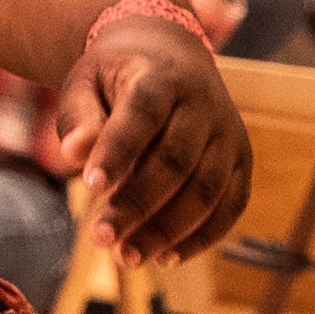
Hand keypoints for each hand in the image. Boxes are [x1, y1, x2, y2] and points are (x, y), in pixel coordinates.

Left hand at [48, 6, 251, 262]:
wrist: (169, 55)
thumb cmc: (115, 77)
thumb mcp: (86, 82)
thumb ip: (79, 118)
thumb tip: (72, 155)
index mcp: (161, 78)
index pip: (142, 115)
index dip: (118, 150)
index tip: (89, 185)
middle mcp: (204, 107)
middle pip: (177, 160)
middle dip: (138, 204)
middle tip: (100, 239)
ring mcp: (229, 136)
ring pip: (208, 189)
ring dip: (169, 229)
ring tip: (128, 257)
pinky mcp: (242, 162)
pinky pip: (231, 205)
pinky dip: (202, 236)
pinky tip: (166, 257)